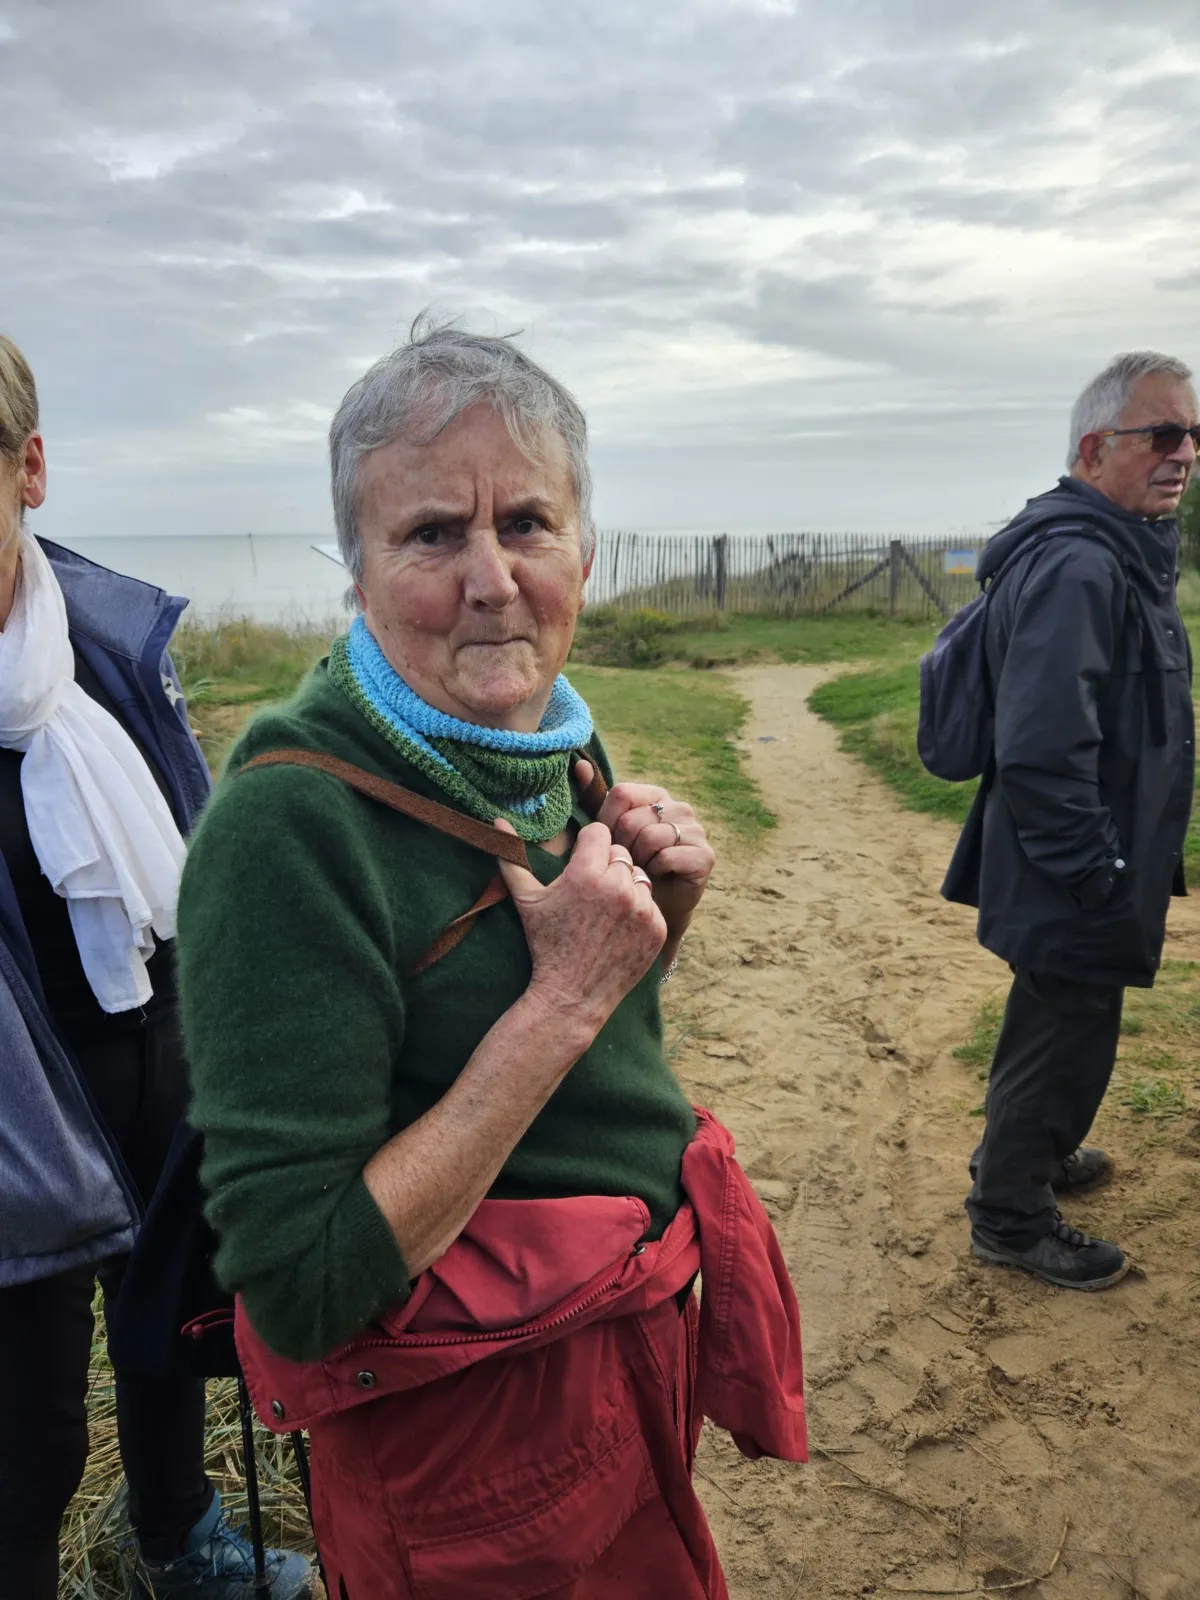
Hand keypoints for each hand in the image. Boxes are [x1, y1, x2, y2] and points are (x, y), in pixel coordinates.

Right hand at [495, 817, 666, 1038]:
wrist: (571, 996)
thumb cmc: (545, 944)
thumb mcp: (526, 900)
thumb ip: (512, 857)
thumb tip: (495, 819)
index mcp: (586, 873)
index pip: (600, 832)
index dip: (588, 847)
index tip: (579, 866)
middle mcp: (617, 886)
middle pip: (620, 853)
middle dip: (606, 867)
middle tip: (590, 896)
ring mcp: (641, 908)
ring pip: (639, 876)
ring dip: (625, 887)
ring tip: (604, 913)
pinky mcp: (657, 927)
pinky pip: (651, 902)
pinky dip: (639, 912)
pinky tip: (618, 929)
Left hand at [576, 761, 714, 948]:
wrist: (652, 907)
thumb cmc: (627, 866)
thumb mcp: (606, 832)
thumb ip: (593, 798)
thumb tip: (579, 764)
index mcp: (656, 796)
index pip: (621, 794)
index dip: (607, 822)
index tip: (611, 843)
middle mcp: (680, 808)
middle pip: (633, 818)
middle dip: (622, 847)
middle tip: (629, 862)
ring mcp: (696, 830)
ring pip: (650, 837)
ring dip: (638, 861)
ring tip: (643, 869)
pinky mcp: (705, 856)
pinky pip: (667, 856)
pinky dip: (655, 871)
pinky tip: (659, 877)